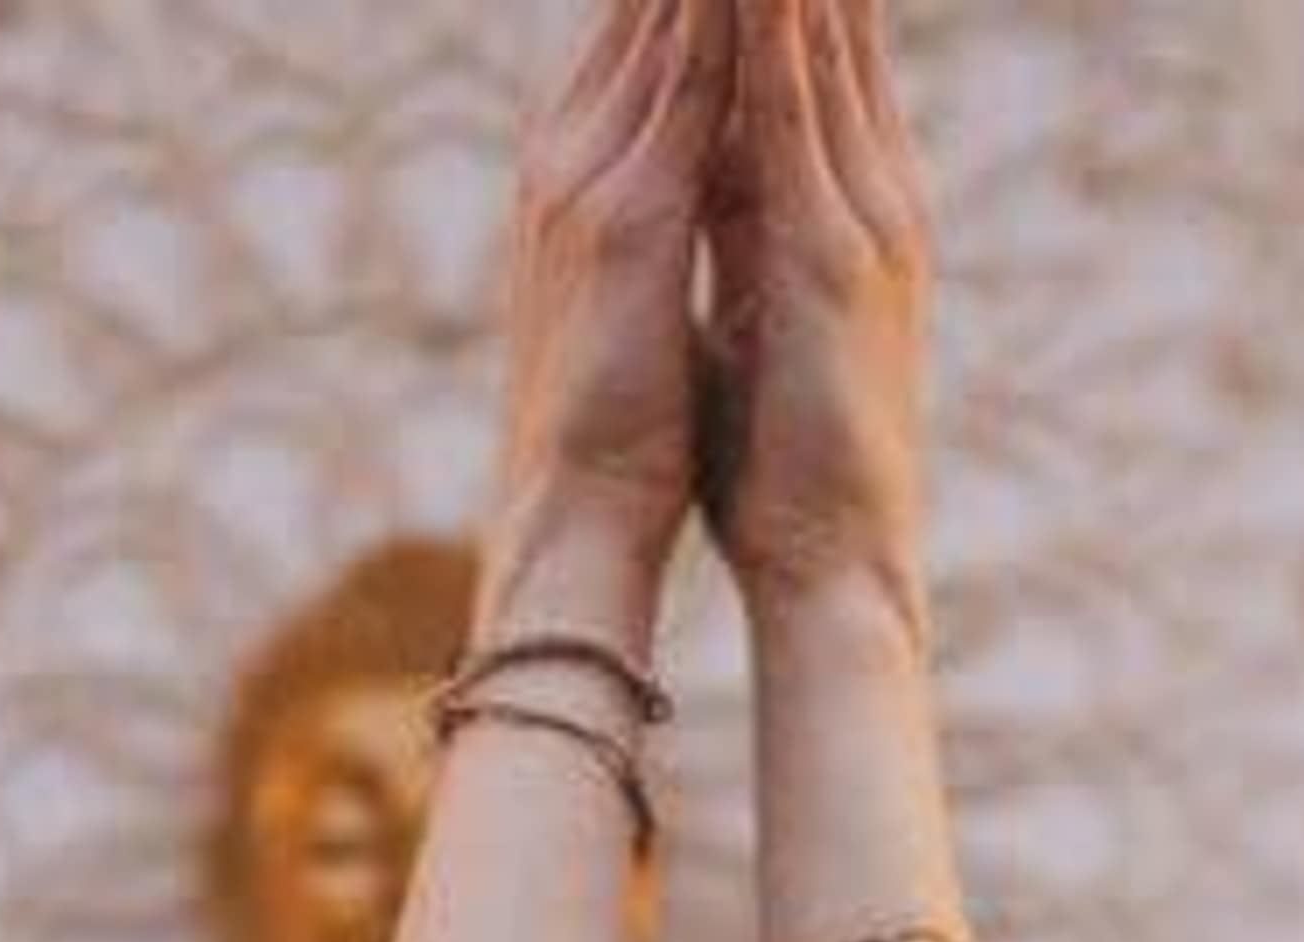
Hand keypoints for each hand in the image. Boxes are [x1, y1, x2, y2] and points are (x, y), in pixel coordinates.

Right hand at [489, 0, 734, 580]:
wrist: (571, 527)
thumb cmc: (609, 440)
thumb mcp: (637, 302)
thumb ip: (657, 226)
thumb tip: (688, 192)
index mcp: (580, 176)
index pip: (644, 30)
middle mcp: (576, 152)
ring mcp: (594, 175)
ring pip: (671, 10)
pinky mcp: (626, 216)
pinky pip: (693, 74)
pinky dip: (732, 10)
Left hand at [694, 0, 932, 621]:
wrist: (832, 564)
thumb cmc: (789, 469)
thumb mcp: (759, 317)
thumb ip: (747, 240)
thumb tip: (713, 192)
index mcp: (846, 209)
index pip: (822, 54)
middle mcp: (871, 192)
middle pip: (835, 19)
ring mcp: (861, 215)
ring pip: (822, 38)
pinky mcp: (831, 252)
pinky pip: (793, 106)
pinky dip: (768, 26)